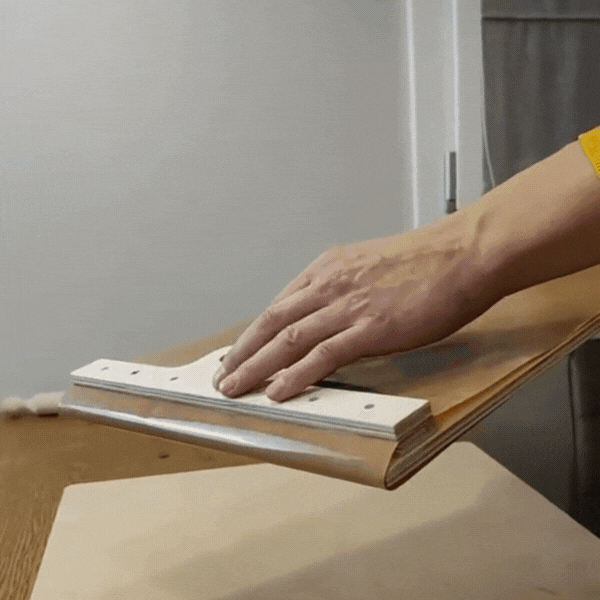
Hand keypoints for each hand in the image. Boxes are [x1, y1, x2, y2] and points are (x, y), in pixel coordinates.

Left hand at [213, 212, 500, 401]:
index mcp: (329, 268)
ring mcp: (348, 306)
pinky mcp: (370, 328)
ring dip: (256, 367)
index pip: (280, 304)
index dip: (255, 332)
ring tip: (235, 389)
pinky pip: (323, 355)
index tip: (242, 350)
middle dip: (242, 352)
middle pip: (272, 322)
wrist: (463, 254)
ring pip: (288, 340)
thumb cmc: (427, 261)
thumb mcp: (373, 267)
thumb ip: (348, 289)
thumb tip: (336, 316)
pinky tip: (278, 392)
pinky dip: (296, 375)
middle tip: (222, 375)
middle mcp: (329, 285)